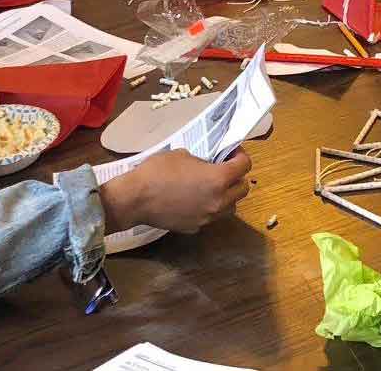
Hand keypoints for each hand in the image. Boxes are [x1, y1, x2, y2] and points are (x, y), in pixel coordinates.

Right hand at [99, 149, 252, 233]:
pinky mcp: (196, 227)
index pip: (244, 166)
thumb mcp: (182, 154)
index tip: (232, 152)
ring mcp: (208, 217)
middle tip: (225, 169)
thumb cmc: (157, 171)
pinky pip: (210, 217)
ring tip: (212, 187)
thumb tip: (207, 165)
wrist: (135, 199)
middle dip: (237, 177)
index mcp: (218, 179)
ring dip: (227, 196)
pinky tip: (194, 201)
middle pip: (243, 189)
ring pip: (230, 207)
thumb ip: (202, 160)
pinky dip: (208, 208)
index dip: (240, 156)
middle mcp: (219, 200)